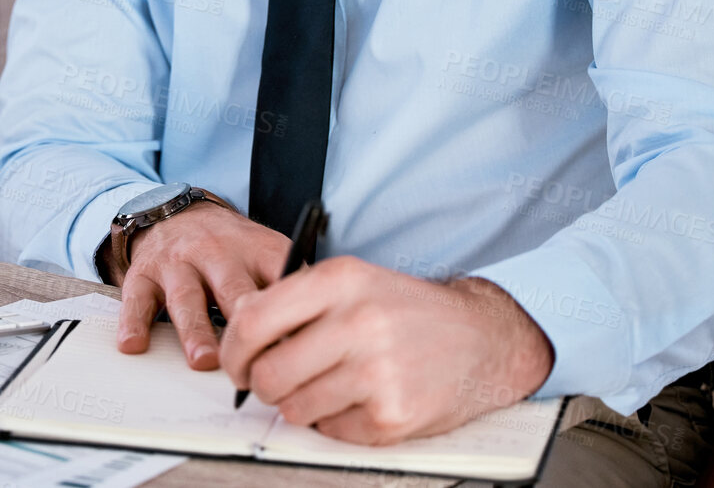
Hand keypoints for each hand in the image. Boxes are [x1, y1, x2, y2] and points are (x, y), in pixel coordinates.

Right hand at [105, 202, 289, 370]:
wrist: (175, 211)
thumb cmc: (230, 248)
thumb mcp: (266, 252)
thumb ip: (290, 286)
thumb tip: (319, 335)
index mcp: (255, 249)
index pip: (279, 275)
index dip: (290, 310)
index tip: (299, 346)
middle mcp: (215, 252)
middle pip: (232, 288)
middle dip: (243, 324)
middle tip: (253, 360)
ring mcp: (177, 263)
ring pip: (186, 298)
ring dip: (196, 329)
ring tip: (204, 360)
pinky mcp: (143, 274)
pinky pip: (137, 299)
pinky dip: (134, 322)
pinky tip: (133, 345)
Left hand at [219, 257, 554, 444]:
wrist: (481, 338)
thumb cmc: (406, 310)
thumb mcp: (352, 282)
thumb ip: (296, 301)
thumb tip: (239, 339)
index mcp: (340, 280)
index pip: (253, 319)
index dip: (232, 349)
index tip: (234, 362)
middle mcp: (358, 323)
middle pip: (267, 373)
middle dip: (261, 385)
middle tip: (272, 382)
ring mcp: (377, 373)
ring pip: (294, 409)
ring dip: (299, 405)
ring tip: (326, 386)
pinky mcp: (392, 416)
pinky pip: (330, 432)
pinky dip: (335, 422)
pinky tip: (358, 399)